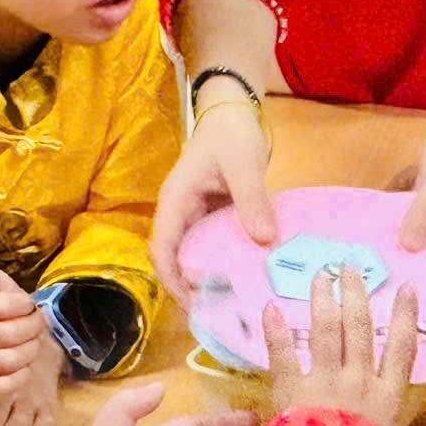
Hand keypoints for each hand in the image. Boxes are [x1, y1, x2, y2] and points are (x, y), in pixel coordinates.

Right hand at [0, 265, 56, 383]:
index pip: (5, 305)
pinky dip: (23, 375)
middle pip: (11, 334)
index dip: (26, 305)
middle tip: (37, 325)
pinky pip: (7, 385)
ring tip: (32, 343)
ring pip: (12, 360)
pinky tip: (24, 366)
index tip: (29, 305)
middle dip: (33, 328)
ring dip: (31, 350)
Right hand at [152, 98, 276, 297]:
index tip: (193, 304)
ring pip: (195, 253)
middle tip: (216, 315)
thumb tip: (263, 240)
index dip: (172, 279)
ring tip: (232, 304)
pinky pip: (214, 244)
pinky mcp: (215, 214)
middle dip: (191, 287)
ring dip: (208, 277)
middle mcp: (181, 212)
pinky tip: (246, 276)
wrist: (236, 109)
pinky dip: (225, 262)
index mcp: (176, 201)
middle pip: (176, 258)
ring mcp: (197, 214)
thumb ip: (251, 200)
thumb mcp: (243, 164)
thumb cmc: (232, 133)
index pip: (162, 248)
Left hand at [263, 266, 420, 425]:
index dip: (406, 316)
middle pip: (361, 328)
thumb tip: (386, 417)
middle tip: (350, 266)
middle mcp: (360, 383)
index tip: (407, 288)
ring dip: (323, 299)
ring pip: (327, 330)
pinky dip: (276, 330)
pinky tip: (271, 307)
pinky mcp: (293, 392)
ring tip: (320, 276)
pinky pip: (283, 354)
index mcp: (387, 398)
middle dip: (356, 293)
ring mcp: (326, 384)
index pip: (402, 348)